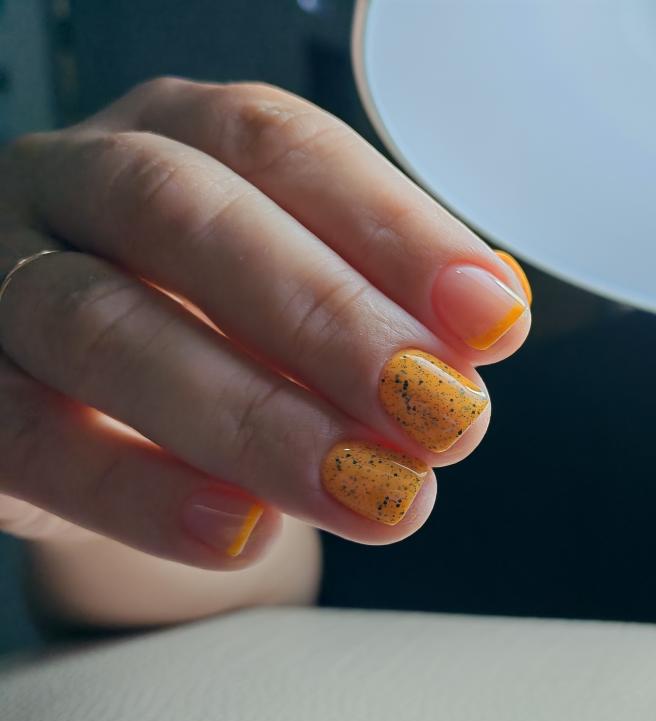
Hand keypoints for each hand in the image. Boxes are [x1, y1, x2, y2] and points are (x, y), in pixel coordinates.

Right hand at [0, 78, 530, 566]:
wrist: (80, 408)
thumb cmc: (207, 328)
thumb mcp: (295, 297)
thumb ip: (382, 298)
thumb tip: (494, 315)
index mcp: (176, 134)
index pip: (282, 148)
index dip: (393, 230)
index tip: (491, 321)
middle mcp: (75, 184)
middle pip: (185, 215)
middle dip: (328, 318)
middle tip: (439, 411)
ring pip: (100, 326)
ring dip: (254, 419)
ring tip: (373, 492)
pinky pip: (28, 439)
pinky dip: (139, 493)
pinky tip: (243, 535)